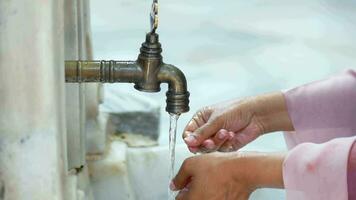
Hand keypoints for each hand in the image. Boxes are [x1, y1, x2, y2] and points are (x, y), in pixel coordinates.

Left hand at [170, 152, 284, 199]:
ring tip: (211, 182)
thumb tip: (174, 184)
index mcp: (192, 199)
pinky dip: (217, 194)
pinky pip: (218, 199)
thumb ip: (179, 176)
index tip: (185, 185)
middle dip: (193, 192)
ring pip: (205, 199)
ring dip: (205, 193)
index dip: (182, 190)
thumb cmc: (220, 166)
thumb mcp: (191, 164)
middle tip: (199, 182)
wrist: (243, 169)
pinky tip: (220, 185)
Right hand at [183, 92, 292, 152]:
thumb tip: (188, 141)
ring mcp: (215, 138)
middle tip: (210, 141)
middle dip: (205, 143)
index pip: (188, 133)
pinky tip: (232, 136)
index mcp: (201, 118)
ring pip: (208, 149)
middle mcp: (207, 129)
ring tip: (226, 133)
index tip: (193, 143)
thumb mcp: (216, 120)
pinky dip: (225, 145)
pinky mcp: (225, 146)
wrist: (256, 116)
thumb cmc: (236, 110)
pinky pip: (219, 151)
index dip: (190, 140)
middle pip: (197, 144)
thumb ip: (201, 133)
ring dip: (217, 142)